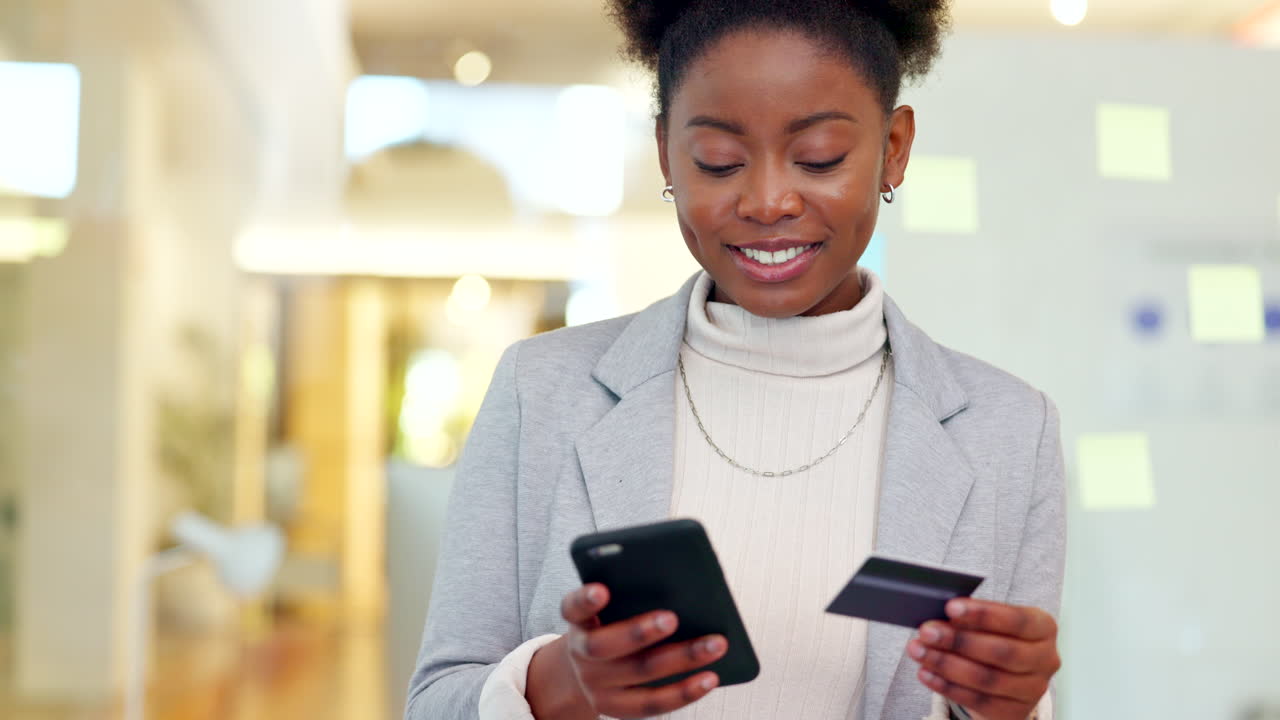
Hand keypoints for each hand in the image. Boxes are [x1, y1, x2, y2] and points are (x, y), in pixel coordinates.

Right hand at [528, 583, 726, 719]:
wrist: (589, 669)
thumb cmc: (612, 625)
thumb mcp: (612, 609)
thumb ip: (632, 596)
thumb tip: (683, 586)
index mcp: (578, 621)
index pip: (573, 607)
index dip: (586, 600)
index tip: (602, 590)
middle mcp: (581, 654)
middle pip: (604, 646)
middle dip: (638, 632)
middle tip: (672, 618)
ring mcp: (597, 685)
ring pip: (637, 674)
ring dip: (680, 659)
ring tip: (715, 644)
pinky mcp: (617, 707)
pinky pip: (652, 703)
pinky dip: (684, 691)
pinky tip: (710, 677)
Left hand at [906, 598, 1059, 719]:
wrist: (1007, 679)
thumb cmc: (995, 639)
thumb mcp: (990, 623)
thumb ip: (972, 618)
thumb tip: (940, 618)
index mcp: (1044, 628)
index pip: (1016, 620)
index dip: (983, 614)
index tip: (951, 607)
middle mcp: (1045, 659)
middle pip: (1001, 652)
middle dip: (959, 640)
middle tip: (927, 631)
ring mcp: (1033, 689)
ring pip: (987, 678)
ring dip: (946, 663)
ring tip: (919, 651)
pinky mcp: (1015, 712)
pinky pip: (977, 700)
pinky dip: (947, 686)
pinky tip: (927, 673)